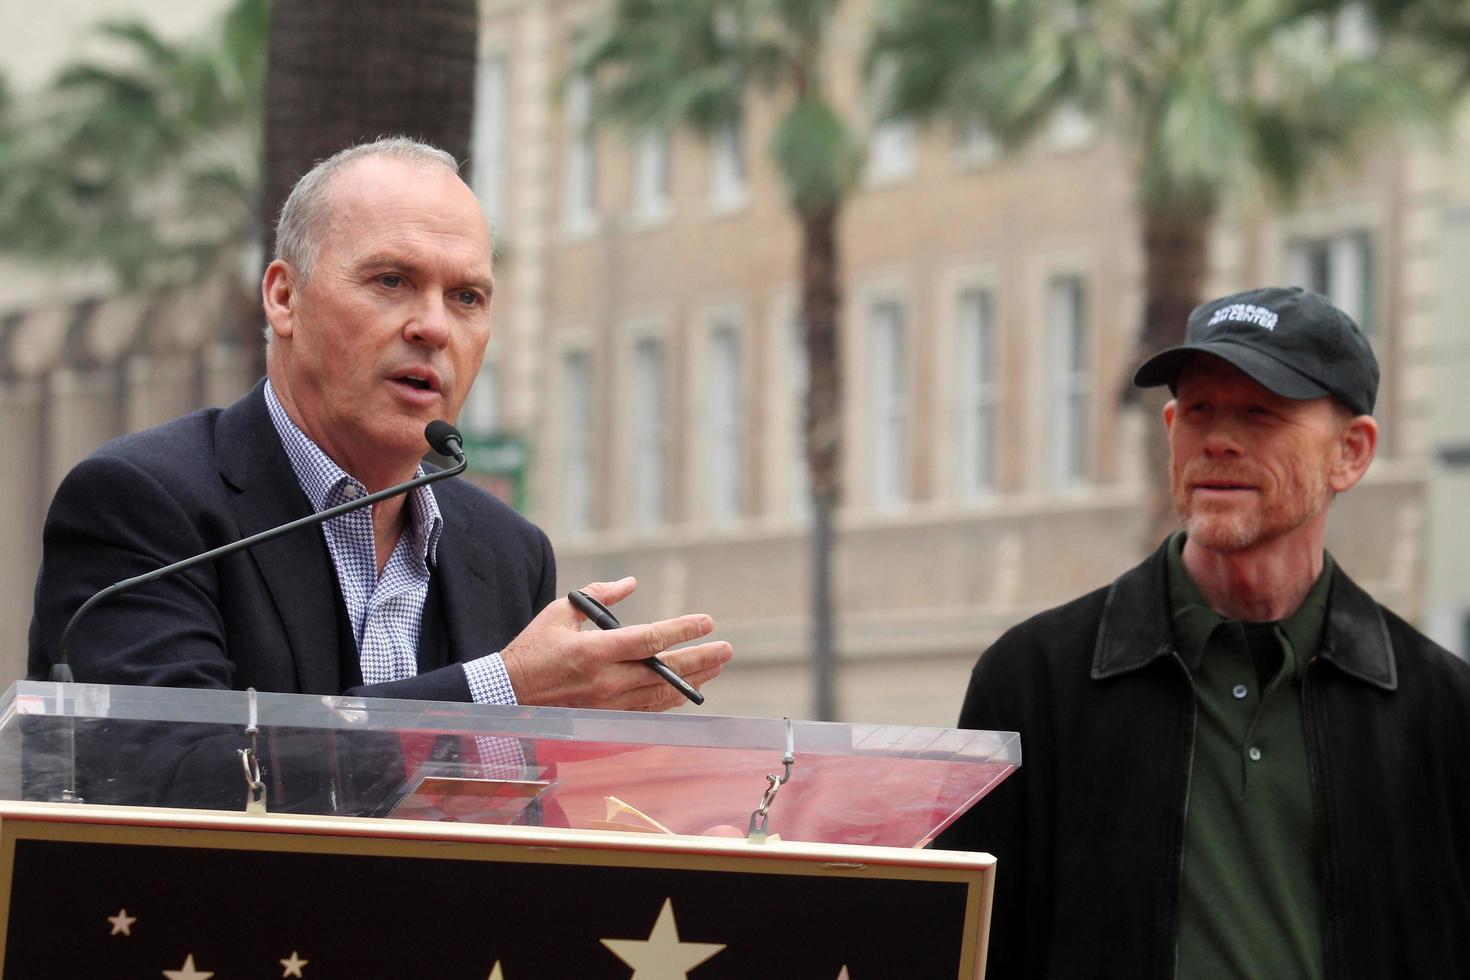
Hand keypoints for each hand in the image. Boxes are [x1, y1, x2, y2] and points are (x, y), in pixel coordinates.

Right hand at [501, 577, 732, 710]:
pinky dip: (671, 700)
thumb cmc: (532, 651)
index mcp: (594, 651)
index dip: (682, 631)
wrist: (506, 697)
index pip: (650, 640)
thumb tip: (630, 582)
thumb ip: (598, 595)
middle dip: (700, 659)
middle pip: (665, 671)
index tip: (706, 622)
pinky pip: (648, 711)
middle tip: (726, 649)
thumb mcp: (560, 613)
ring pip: (662, 695)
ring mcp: (607, 705)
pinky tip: (687, 691)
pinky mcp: (605, 719)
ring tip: (716, 667)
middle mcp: (606, 681)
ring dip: (693, 681)